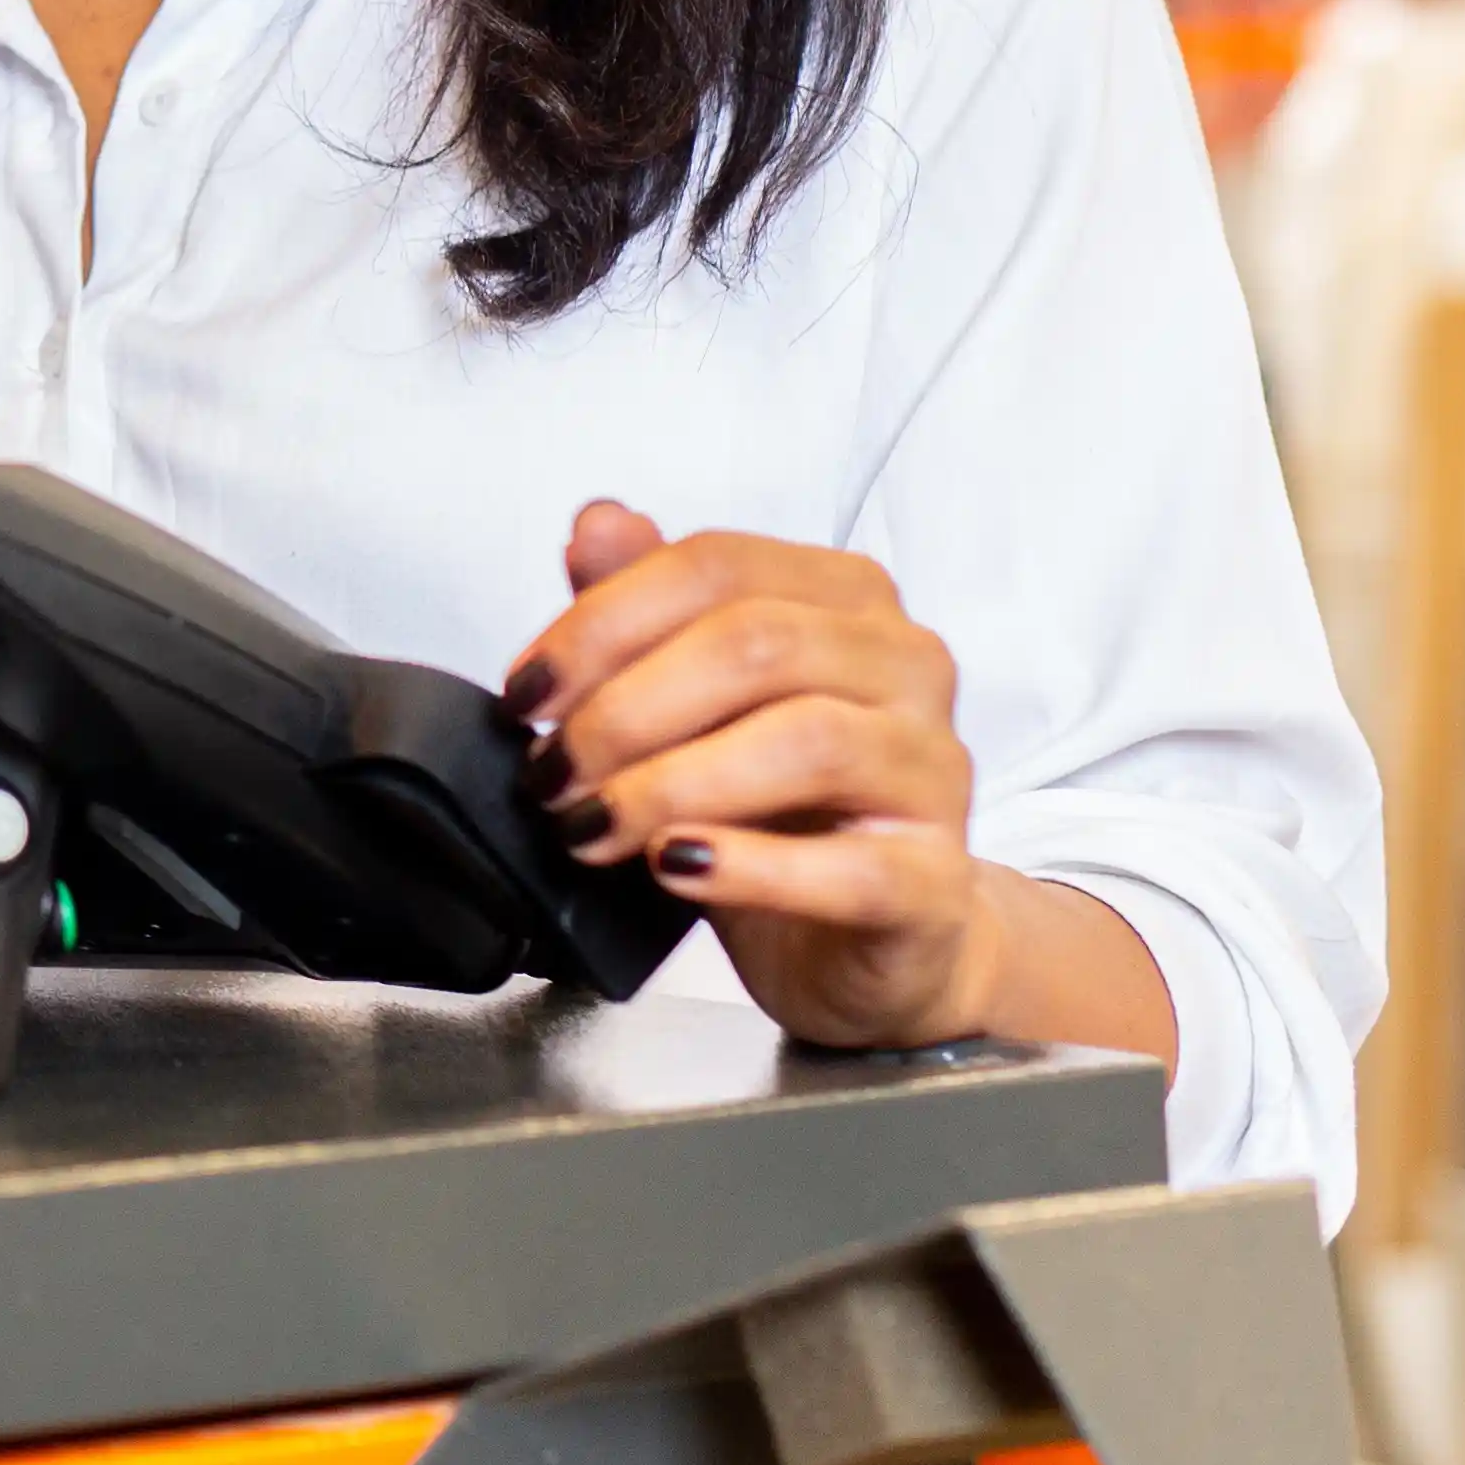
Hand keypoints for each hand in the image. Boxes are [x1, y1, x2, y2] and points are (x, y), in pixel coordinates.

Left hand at [503, 502, 1167, 1064]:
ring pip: (808, 742)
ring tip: (590, 825)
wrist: (873, 937)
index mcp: (845, 598)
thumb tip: (596, 526)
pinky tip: (676, 865)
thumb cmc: (781, 810)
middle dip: (624, 709)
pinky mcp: (938, 882)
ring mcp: (934, 771)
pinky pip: (851, 870)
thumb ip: (646, 612)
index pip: (715, 567)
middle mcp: (905, 665)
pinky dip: (750, 868)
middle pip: (756, 645)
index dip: (602, 623)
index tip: (527, 690)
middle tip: (550, 772)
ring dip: (670, 784)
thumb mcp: (694, 705)